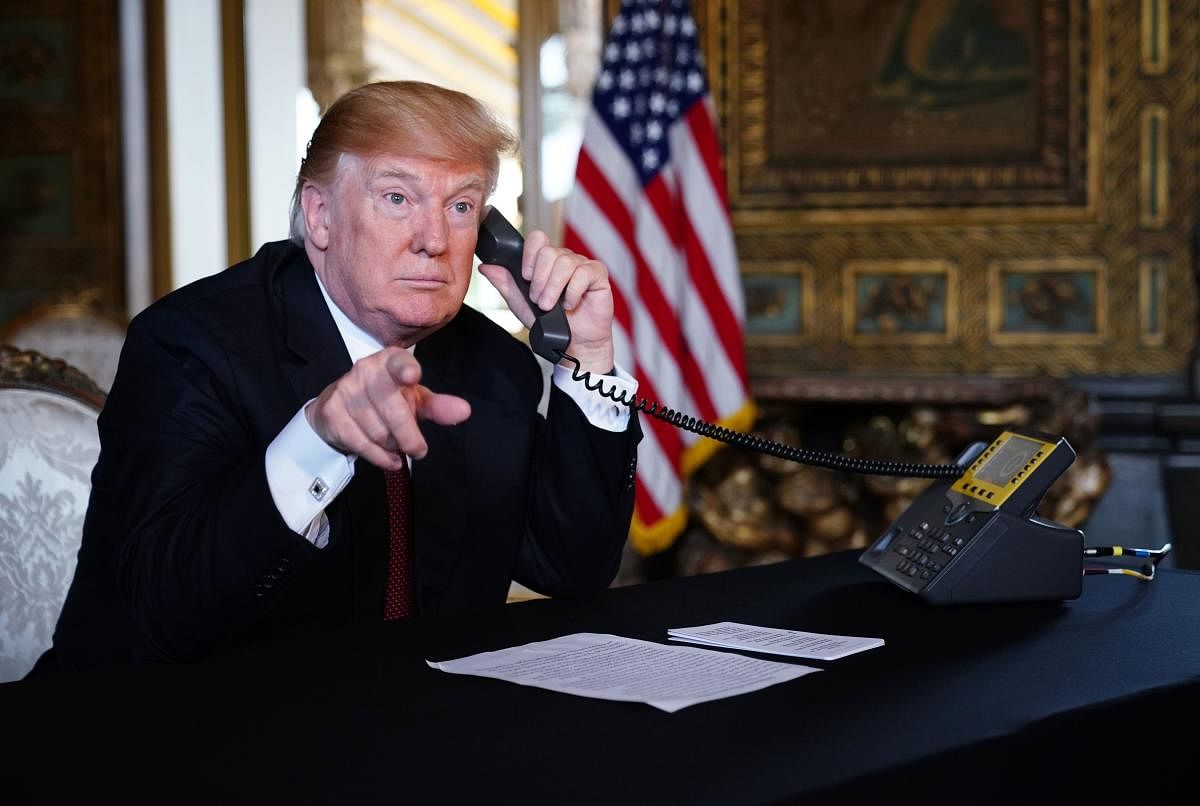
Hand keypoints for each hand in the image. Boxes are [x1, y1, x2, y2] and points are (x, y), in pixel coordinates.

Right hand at [305, 347, 470, 468]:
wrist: (338, 407)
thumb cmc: (386, 400)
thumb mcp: (415, 400)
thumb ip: (438, 406)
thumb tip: (464, 411)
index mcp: (390, 361)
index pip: (399, 362)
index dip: (405, 369)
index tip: (411, 376)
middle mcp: (366, 369)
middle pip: (393, 409)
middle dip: (409, 436)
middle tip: (419, 450)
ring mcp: (346, 389)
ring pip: (379, 431)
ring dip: (392, 446)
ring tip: (395, 443)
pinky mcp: (332, 411)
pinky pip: (361, 443)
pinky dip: (379, 457)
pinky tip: (388, 459)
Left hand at [478, 229, 614, 374]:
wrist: (572, 343)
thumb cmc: (549, 322)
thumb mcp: (520, 302)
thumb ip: (505, 283)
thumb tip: (486, 266)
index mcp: (546, 261)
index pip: (537, 239)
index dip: (529, 256)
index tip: (525, 277)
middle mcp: (564, 259)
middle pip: (549, 252)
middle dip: (540, 280)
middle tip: (539, 300)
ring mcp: (582, 265)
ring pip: (565, 262)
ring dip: (554, 288)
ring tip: (551, 306)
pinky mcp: (597, 275)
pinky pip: (583, 273)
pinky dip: (573, 292)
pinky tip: (570, 304)